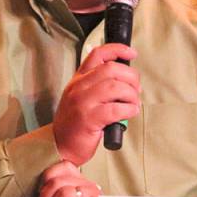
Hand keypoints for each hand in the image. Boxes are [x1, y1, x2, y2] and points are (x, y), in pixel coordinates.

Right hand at [53, 43, 139, 165]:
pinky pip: (115, 109)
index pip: (98, 55)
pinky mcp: (88, 119)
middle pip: (111, 69)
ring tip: (133, 103)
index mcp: (78, 79)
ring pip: (115, 87)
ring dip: (131, 95)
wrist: (60, 146)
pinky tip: (130, 113)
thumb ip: (99, 86)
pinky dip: (129, 109)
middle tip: (136, 90)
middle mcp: (79, 87)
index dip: (117, 50)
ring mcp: (82, 102)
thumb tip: (128, 82)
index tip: (132, 54)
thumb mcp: (82, 97)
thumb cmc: (76, 123)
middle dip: (131, 77)